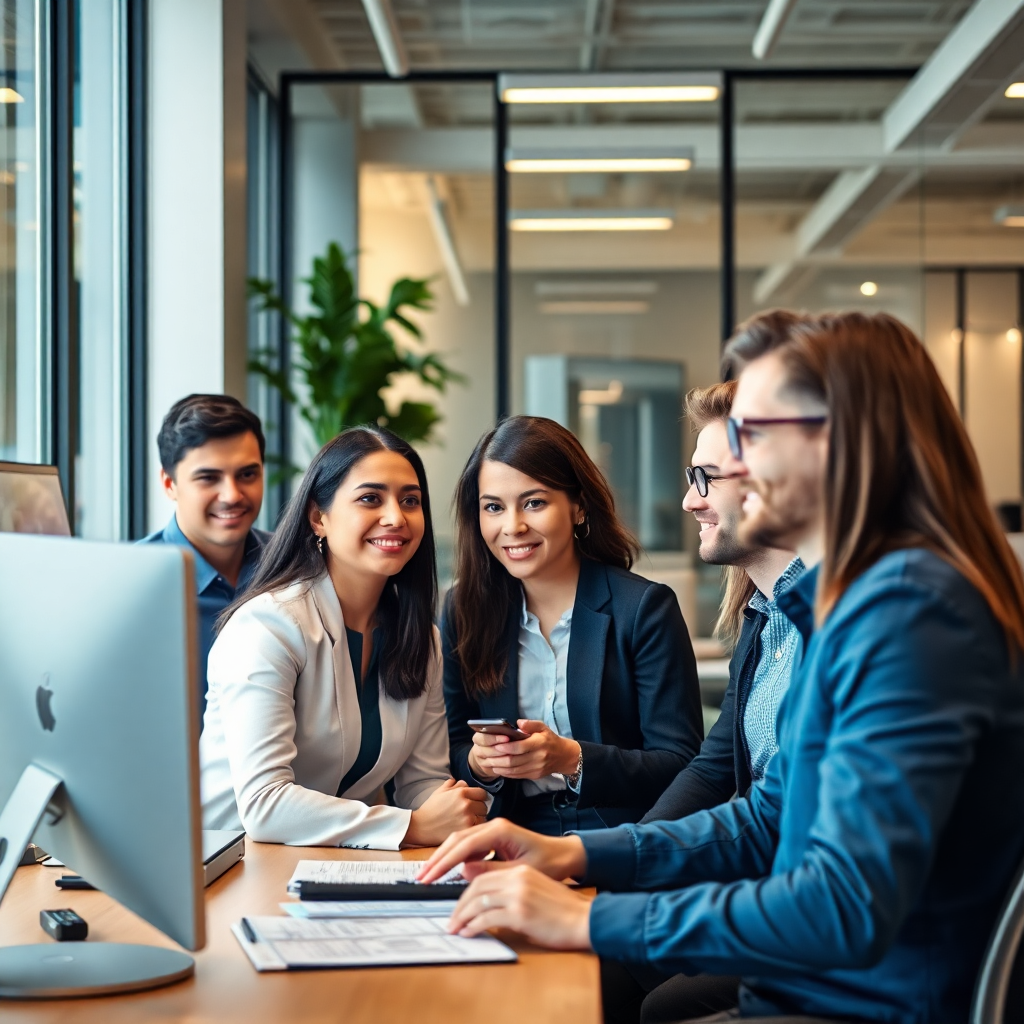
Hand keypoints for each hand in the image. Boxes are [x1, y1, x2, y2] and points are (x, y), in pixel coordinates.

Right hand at [402, 779, 487, 847]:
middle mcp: (466, 804)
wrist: (421, 826)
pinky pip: (479, 828)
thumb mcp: (440, 791)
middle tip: (470, 813)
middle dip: (478, 809)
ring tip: (468, 821)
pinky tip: (467, 828)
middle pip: (484, 806)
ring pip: (483, 817)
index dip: (479, 798)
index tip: (475, 803)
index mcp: (461, 792)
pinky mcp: (466, 830)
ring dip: (478, 819)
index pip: (482, 794)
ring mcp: (467, 818)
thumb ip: (454, 784)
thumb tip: (465, 783)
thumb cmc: (431, 808)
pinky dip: (475, 828)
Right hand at [416, 817, 585, 883]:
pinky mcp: (493, 838)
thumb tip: (463, 870)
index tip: (429, 877)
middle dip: (437, 858)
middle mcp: (493, 825)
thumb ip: (491, 870)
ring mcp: (492, 830)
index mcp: (499, 830)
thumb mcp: (520, 871)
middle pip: (456, 839)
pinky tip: (449, 872)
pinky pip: (468, 846)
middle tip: (421, 877)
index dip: (444, 862)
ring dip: (444, 857)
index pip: (464, 845)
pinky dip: (456, 857)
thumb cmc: (548, 863)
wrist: (564, 855)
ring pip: (459, 841)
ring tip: (429, 875)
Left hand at [447, 864, 592, 949]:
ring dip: (463, 917)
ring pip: (479, 902)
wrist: (584, 919)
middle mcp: (517, 878)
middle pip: (477, 887)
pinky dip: (474, 926)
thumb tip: (486, 905)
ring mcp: (518, 895)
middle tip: (452, 920)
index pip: (484, 877)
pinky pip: (487, 918)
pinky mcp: (520, 913)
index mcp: (520, 871)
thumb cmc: (562, 911)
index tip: (459, 907)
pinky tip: (469, 933)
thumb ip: (512, 892)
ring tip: (456, 929)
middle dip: (460, 905)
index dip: (467, 893)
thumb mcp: (535, 892)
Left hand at [471, 720, 579, 780]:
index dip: (505, 747)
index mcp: (539, 744)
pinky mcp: (535, 775)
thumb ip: (530, 724)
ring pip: (514, 770)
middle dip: (498, 759)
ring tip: (490, 762)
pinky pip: (518, 776)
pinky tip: (499, 768)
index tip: (495, 745)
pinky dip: (506, 773)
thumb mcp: (543, 727)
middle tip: (487, 756)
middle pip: (514, 761)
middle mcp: (538, 758)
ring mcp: (536, 768)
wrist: (564, 756)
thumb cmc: (550, 739)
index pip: (519, 747)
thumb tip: (518, 723)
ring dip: (500, 767)